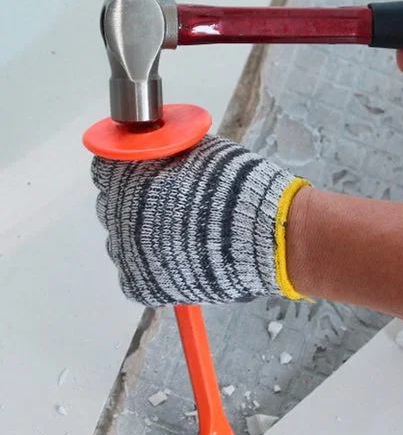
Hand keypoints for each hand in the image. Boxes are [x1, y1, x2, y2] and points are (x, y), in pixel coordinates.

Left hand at [91, 136, 308, 306]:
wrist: (262, 233)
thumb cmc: (235, 186)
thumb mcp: (200, 151)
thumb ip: (170, 151)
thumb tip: (160, 149)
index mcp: (125, 175)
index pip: (108, 169)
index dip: (131, 171)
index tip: (151, 176)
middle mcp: (116, 214)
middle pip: (116, 207)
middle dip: (139, 206)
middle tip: (176, 210)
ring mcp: (126, 254)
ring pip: (125, 243)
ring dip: (147, 239)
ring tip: (186, 240)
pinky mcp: (141, 286)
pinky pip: (137, 276)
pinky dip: (156, 270)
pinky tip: (184, 262)